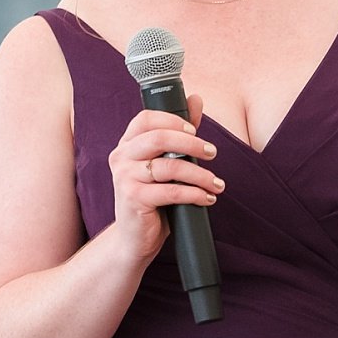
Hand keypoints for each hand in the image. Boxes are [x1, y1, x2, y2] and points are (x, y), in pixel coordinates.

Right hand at [107, 95, 222, 263]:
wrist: (135, 237)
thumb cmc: (151, 198)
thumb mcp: (163, 163)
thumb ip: (179, 133)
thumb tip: (196, 100)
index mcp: (126, 145)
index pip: (146, 119)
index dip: (173, 120)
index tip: (194, 131)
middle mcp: (121, 158)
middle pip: (159, 138)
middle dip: (192, 144)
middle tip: (212, 153)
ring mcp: (124, 178)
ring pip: (170, 167)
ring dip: (200, 174)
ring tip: (216, 183)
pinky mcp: (134, 199)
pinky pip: (172, 192)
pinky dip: (195, 194)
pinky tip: (207, 198)